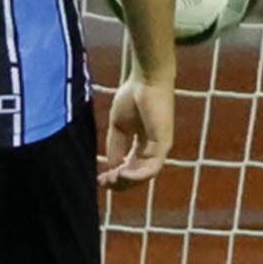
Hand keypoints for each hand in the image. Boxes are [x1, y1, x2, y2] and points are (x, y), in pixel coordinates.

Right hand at [102, 72, 174, 190]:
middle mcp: (153, 148)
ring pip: (145, 175)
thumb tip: (112, 167)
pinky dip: (136, 175)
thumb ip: (116, 146)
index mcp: (143, 143)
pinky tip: (120, 174)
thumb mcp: (118, 127)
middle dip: (119, 182)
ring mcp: (160, 147)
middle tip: (102, 183)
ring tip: (109, 180)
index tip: (99, 179)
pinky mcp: (164, 144)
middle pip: (138, 175)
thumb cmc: (133, 97)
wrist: (146, 80)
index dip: (115, 175)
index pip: (131, 167)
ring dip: (126, 182)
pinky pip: (151, 167)